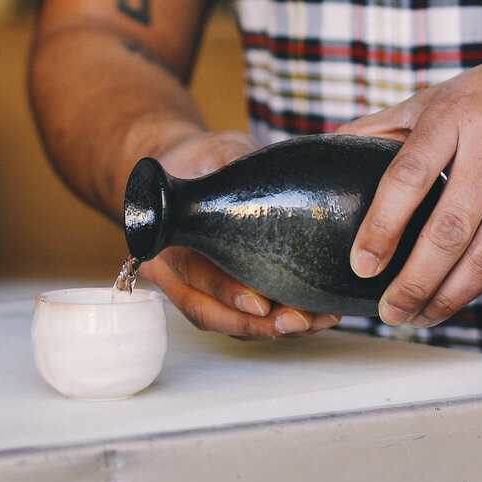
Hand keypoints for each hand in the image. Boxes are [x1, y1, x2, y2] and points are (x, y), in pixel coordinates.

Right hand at [139, 130, 342, 338]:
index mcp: (166, 237)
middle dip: (256, 324)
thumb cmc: (199, 160)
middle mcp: (170, 272)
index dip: (226, 292)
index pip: (194, 274)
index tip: (260, 304)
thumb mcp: (217, 150)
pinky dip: (272, 325)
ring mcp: (190, 288)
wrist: (184, 171)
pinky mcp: (214, 295)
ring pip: (225, 323)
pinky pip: (239, 319)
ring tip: (315, 322)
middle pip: (209, 311)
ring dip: (270, 330)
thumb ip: (235, 160)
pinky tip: (310, 318)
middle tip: (300, 322)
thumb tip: (266, 172)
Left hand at [338, 31, 481, 328]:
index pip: (408, 176)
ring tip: (418, 315)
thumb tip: (330, 152)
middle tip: (387, 309)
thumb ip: (384, 126)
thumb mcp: (440, 95)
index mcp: (455, 114)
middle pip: (449, 229)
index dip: (382, 226)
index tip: (361, 264)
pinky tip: (456, 295)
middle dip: (414, 280)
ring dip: (448, 295)